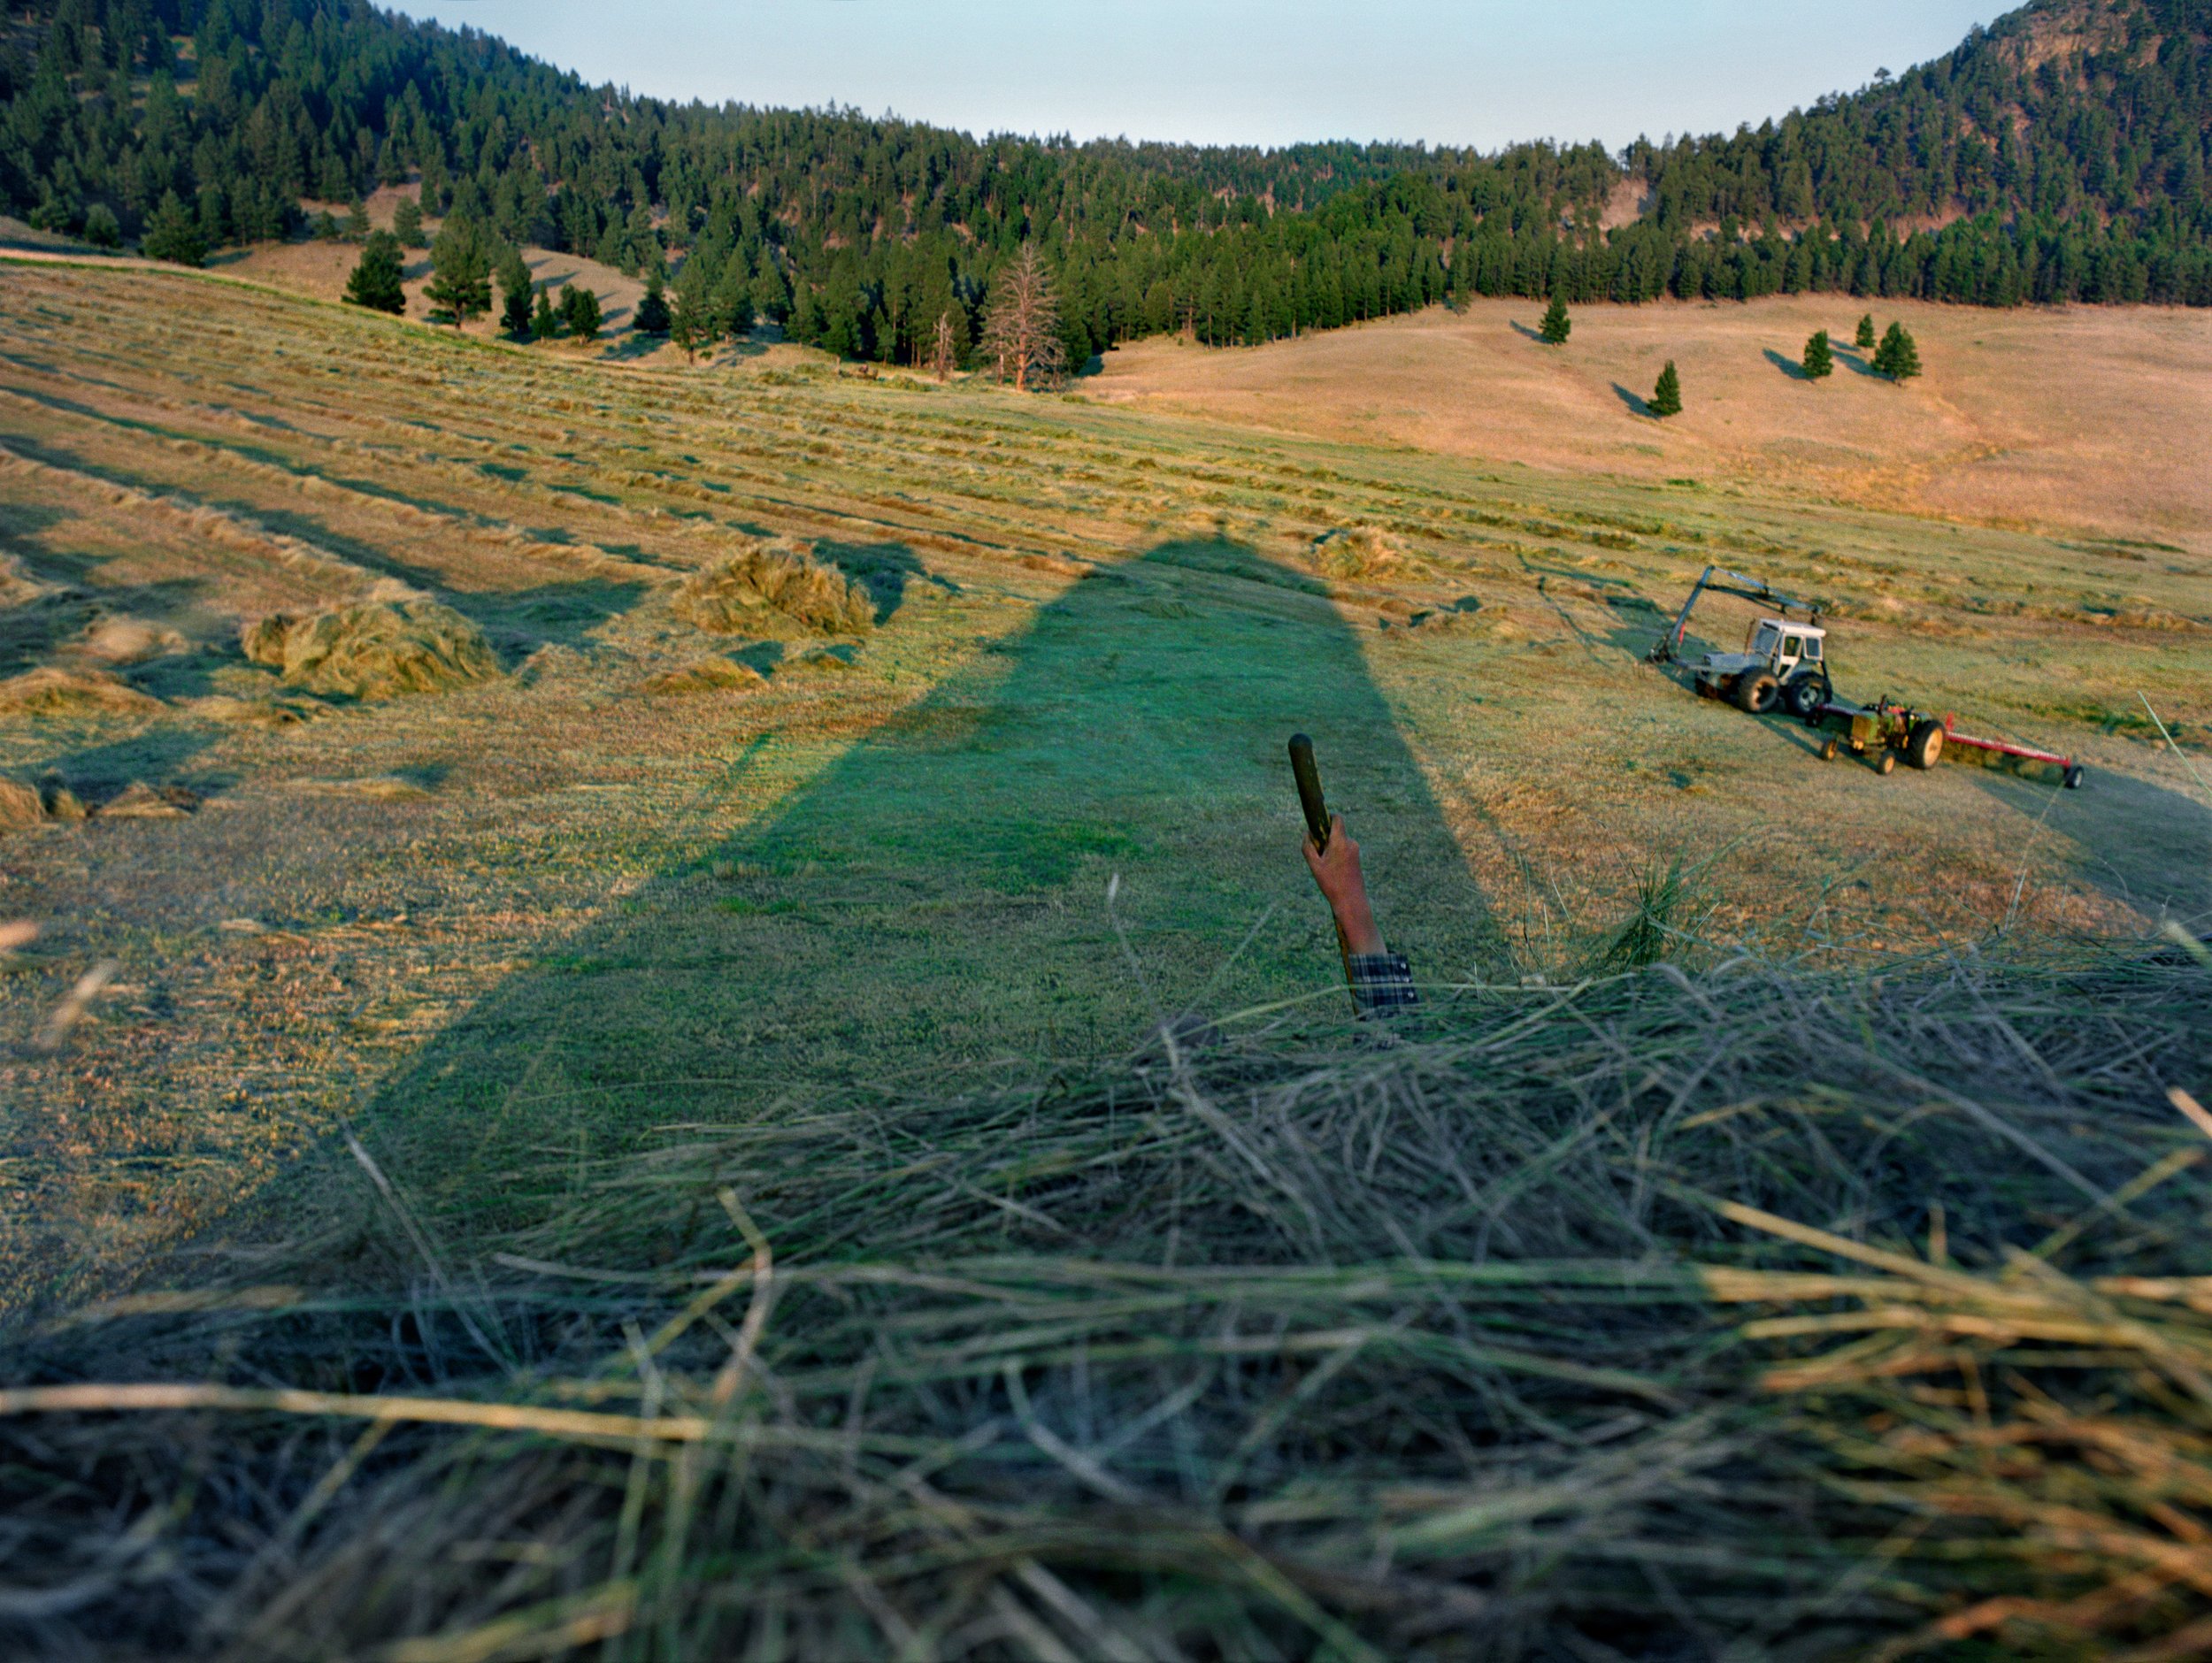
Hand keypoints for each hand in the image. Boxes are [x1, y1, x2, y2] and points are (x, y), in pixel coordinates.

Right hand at [1302, 814, 1386, 956]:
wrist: (1351, 901)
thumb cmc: (1331, 884)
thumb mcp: (1314, 865)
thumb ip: (1308, 847)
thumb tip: (1307, 834)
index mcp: (1340, 841)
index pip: (1337, 818)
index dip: (1328, 817)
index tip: (1318, 823)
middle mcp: (1350, 843)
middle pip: (1336, 831)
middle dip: (1325, 837)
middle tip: (1317, 853)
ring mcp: (1355, 851)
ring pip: (1339, 842)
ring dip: (1330, 848)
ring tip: (1325, 866)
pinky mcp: (1357, 859)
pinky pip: (1344, 850)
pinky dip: (1336, 855)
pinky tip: (1332, 871)